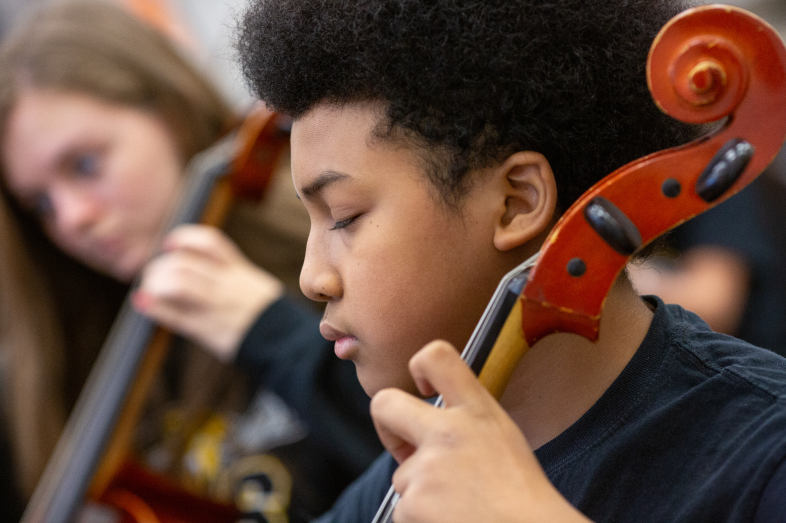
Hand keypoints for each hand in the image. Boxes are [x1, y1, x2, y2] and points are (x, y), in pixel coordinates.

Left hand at [133, 224, 284, 359]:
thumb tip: (189, 262)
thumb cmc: (264, 313)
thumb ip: (226, 272)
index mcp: (239, 271)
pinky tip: (144, 303)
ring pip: (179, 283)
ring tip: (151, 289)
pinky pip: (176, 315)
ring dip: (156, 284)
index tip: (169, 244)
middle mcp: (227, 284)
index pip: (209, 243)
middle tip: (154, 274)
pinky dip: (155, 307)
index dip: (183, 239)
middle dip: (162, 266)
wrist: (284, 341)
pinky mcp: (209, 328)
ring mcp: (217, 306)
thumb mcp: (251, 283)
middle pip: (186, 264)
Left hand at [370, 341, 591, 522]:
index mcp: (477, 411)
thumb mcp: (504, 438)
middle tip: (402, 445)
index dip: (419, 364)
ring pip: (402, 476)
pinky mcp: (411, 507)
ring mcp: (426, 470)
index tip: (423, 386)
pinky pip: (403, 511)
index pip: (437, 356)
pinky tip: (452, 521)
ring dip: (420, 493)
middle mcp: (447, 432)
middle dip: (386, 426)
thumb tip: (429, 425)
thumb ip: (467, 422)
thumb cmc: (524, 498)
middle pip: (385, 403)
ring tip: (459, 506)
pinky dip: (421, 520)